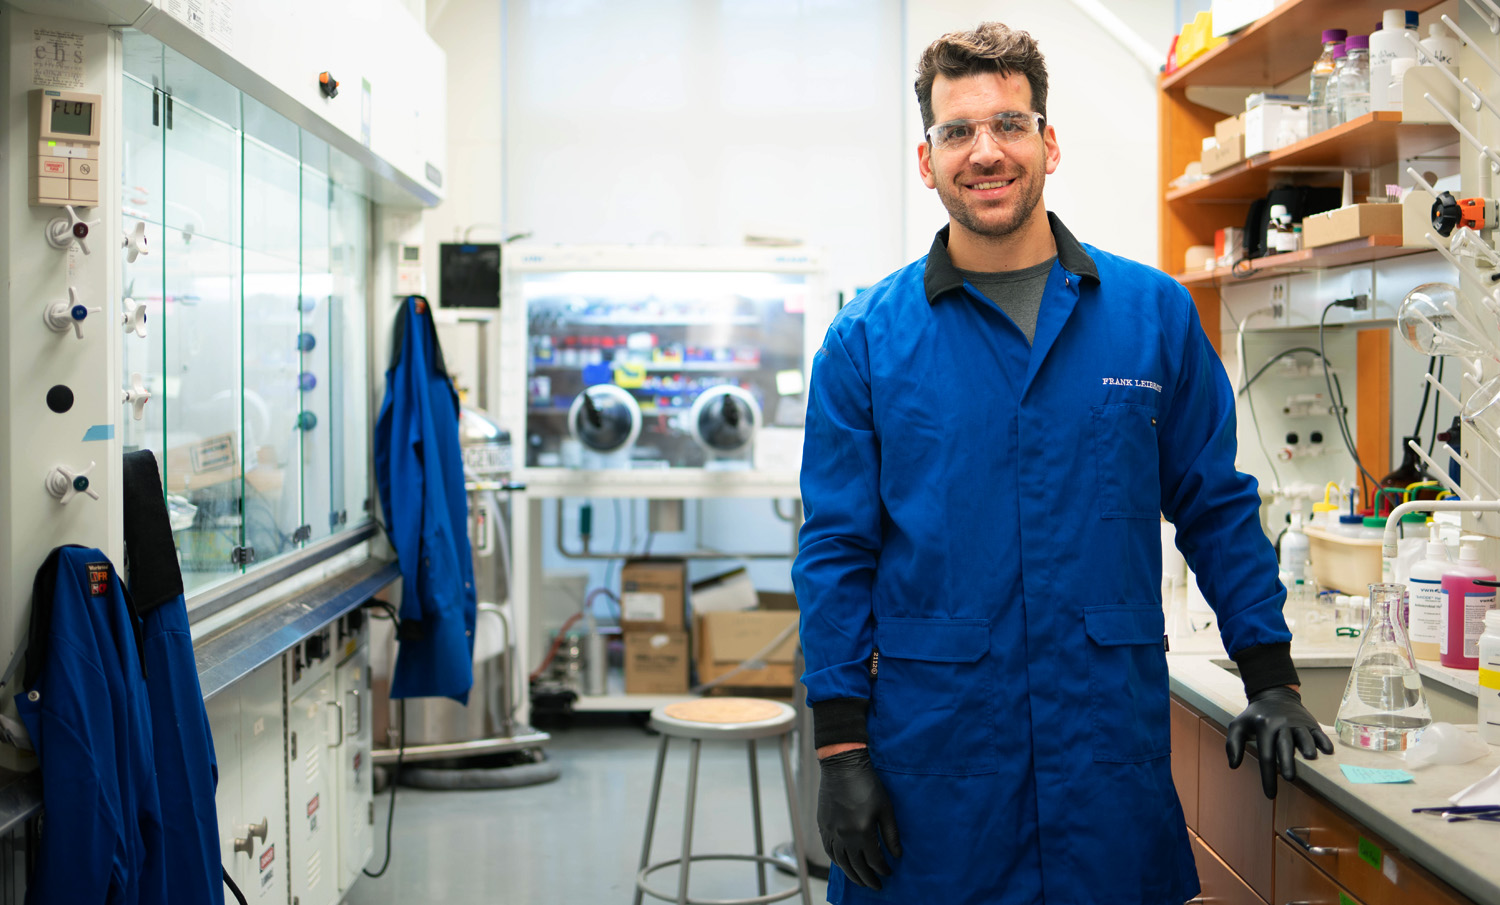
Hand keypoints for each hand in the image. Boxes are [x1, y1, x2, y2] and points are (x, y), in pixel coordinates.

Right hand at [817, 747, 900, 888]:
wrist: (842, 766)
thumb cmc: (868, 784)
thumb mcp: (886, 808)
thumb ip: (891, 834)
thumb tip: (897, 855)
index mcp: (862, 832)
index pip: (874, 860)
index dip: (883, 869)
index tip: (889, 873)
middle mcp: (845, 836)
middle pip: (856, 866)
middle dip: (868, 879)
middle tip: (876, 886)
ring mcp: (831, 832)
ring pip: (841, 862)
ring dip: (852, 874)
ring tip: (861, 881)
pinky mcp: (823, 826)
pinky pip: (829, 851)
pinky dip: (837, 862)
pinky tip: (844, 865)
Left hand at [1225, 685, 1333, 798]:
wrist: (1275, 694)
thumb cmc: (1255, 716)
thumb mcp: (1238, 725)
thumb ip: (1233, 744)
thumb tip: (1233, 765)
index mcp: (1263, 727)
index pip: (1265, 755)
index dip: (1267, 776)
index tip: (1270, 794)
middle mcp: (1281, 724)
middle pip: (1284, 746)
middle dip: (1287, 762)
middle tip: (1289, 778)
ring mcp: (1297, 723)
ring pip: (1303, 736)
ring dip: (1307, 747)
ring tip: (1310, 758)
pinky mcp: (1310, 722)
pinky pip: (1317, 732)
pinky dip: (1323, 740)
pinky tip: (1327, 750)